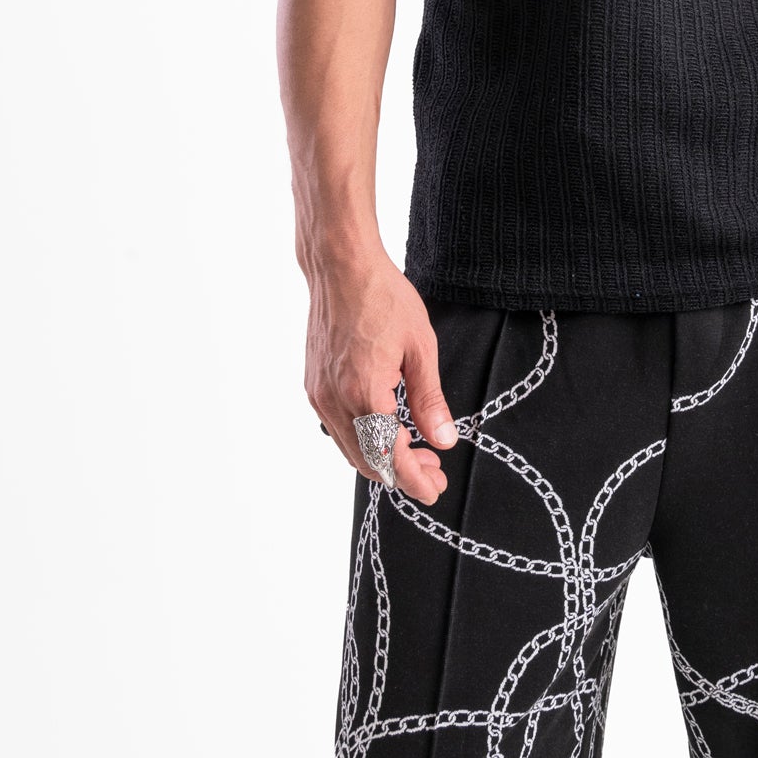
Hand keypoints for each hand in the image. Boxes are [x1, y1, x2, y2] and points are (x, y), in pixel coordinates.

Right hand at [305, 245, 457, 505]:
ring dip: (381, 458)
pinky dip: (363, 440)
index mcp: (365, 392)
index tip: (435, 489)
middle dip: (401, 474)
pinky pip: (338, 428)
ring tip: (416, 452)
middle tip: (434, 471)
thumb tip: (444, 440)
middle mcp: (335, 400)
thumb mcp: (421, 348)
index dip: (414, 480)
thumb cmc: (383, 298)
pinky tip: (387, 430)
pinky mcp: (313, 386)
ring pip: (350, 448)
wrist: (342, 267)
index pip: (390, 456)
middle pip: (367, 462)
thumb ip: (430, 400)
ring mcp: (319, 395)